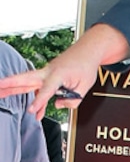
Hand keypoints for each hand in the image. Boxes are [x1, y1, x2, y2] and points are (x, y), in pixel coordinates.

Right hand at [0, 23, 129, 118]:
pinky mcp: (47, 76)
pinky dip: (35, 99)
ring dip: (11, 87)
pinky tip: (33, 111)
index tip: (31, 110)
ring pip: (26, 81)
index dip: (39, 101)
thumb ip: (72, 100)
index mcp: (59, 73)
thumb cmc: (86, 65)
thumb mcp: (85, 87)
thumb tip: (58, 104)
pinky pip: (38, 88)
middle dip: (10, 83)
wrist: (88, 50)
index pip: (47, 89)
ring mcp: (46, 73)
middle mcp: (48, 72)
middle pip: (25, 79)